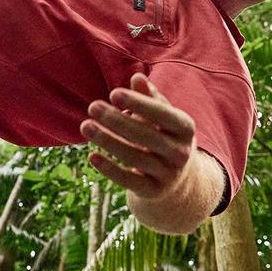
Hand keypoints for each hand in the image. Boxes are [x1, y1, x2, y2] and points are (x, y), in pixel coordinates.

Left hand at [80, 73, 195, 199]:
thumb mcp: (161, 115)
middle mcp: (181, 153)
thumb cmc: (163, 134)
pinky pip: (130, 182)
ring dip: (108, 141)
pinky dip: (110, 169)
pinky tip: (92, 156)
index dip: (139, 103)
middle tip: (92, 107)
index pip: (163, 114)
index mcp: (185, 128)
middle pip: (147, 136)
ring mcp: (168, 175)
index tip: (113, 93)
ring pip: (135, 158)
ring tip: (86, 126)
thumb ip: (149, 97)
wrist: (176, 178)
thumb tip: (137, 78)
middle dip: (117, 121)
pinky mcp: (154, 192)